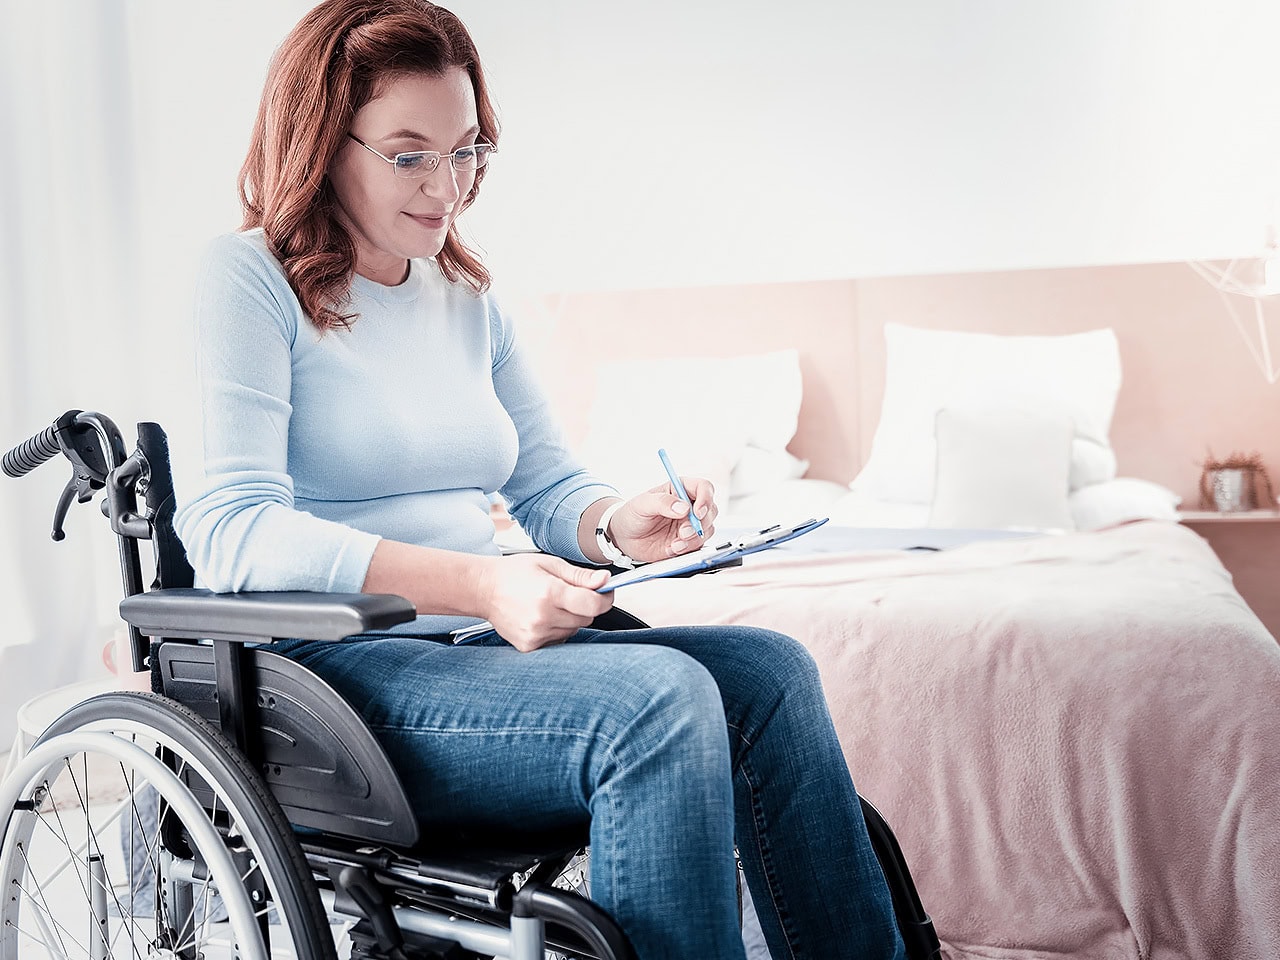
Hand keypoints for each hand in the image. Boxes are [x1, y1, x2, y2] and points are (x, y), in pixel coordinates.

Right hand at [479, 553, 613, 651]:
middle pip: (585, 618)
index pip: (593, 605)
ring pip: (573, 631)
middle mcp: (543, 617)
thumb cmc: (514, 573)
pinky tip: (540, 616)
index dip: (604, 598)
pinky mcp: (529, 646)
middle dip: (584, 606)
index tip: (604, 592)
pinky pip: (558, 640)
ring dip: (569, 619)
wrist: (483, 589)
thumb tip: (605, 581)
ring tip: (549, 604)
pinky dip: (556, 629)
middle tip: (567, 593)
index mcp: (550, 593)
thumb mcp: (549, 564)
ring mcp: (535, 634)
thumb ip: (580, 575)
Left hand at [607, 477, 718, 562]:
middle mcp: (689, 506)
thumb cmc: (631, 514)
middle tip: (682, 532)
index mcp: (680, 490)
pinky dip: (688, 548)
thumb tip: (683, 508)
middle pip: (710, 510)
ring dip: (694, 538)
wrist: (623, 538)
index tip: (697, 512)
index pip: (703, 487)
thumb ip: (662, 503)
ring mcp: (689, 524)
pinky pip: (698, 545)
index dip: (706, 498)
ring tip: (675, 544)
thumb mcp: (642, 504)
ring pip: (707, 529)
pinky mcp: (687, 541)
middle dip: (699, 524)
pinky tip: (673, 549)